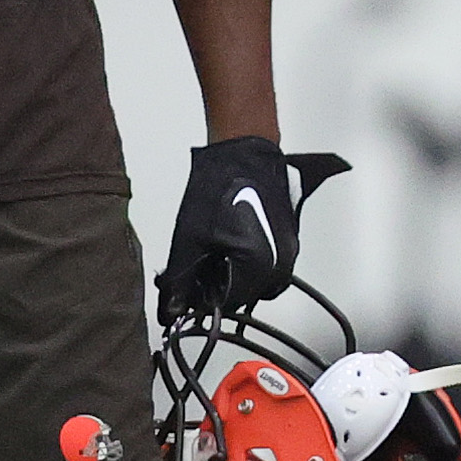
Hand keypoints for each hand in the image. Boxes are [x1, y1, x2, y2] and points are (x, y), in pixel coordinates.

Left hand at [156, 139, 350, 322]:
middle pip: (243, 297)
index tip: (186, 289)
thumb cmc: (220, 184)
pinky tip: (228, 246)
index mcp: (259, 267)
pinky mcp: (288, 241)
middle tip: (195, 270)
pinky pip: (267, 267)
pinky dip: (247, 265)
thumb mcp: (191, 238)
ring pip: (255, 284)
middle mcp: (281, 265)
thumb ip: (181, 280)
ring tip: (211, 255)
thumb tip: (172, 308)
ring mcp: (288, 252)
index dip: (200, 299)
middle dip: (216, 288)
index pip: (225, 305)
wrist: (245, 152)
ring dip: (232, 278)